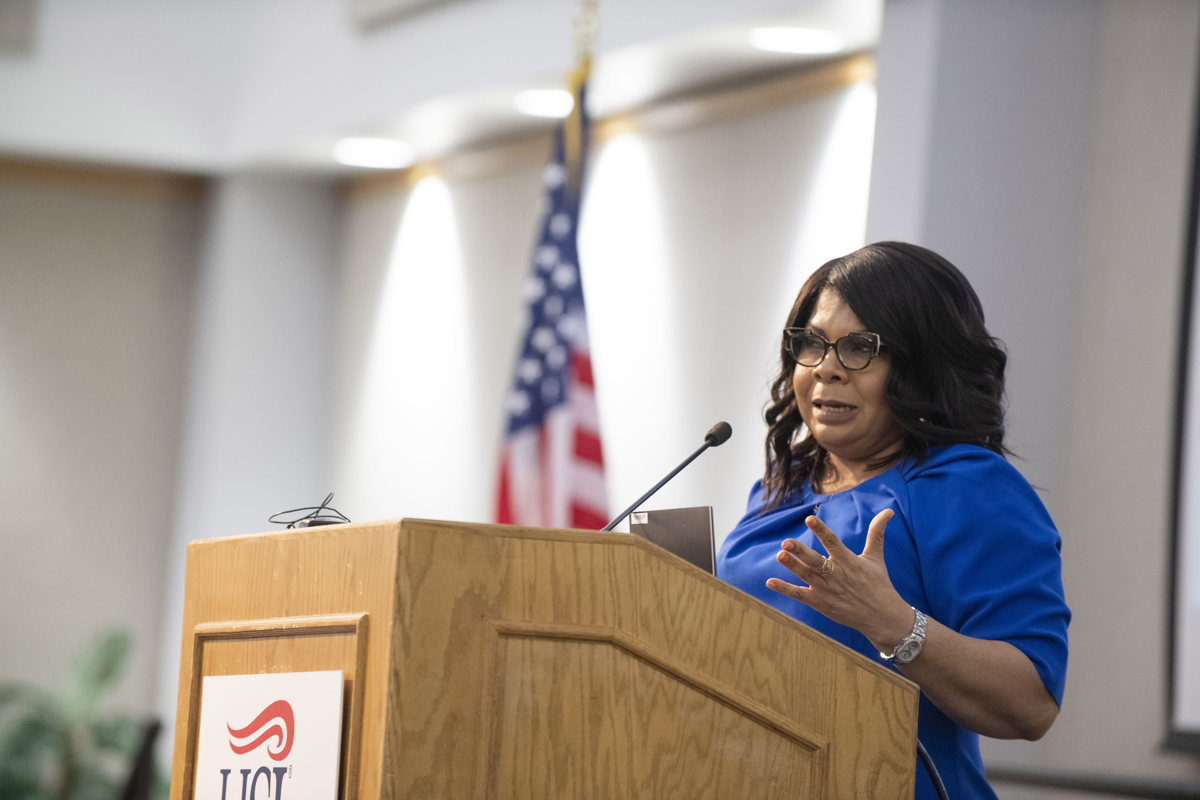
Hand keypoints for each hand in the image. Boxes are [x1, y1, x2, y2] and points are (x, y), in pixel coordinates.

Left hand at [765, 508, 912, 648]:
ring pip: (807, 576)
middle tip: (786, 542)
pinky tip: (770, 582)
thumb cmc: (878, 584)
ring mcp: (827, 590)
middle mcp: (837, 575)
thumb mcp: (876, 557)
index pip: (833, 543)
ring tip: (780, 554)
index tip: (809, 519)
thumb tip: (888, 511)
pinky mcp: (821, 603)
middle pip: (816, 561)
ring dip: (792, 566)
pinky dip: (785, 589)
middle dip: (800, 552)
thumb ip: (876, 533)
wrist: (882, 617)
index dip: (821, 531)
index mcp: (849, 561)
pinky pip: (800, 595)